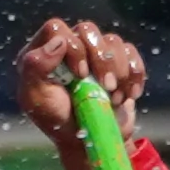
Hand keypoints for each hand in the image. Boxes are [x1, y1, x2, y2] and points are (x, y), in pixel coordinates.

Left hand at [14, 17, 149, 145]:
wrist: (89, 141)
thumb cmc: (56, 121)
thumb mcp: (35, 98)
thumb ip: (34, 67)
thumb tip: (58, 41)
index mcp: (43, 53)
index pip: (57, 29)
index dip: (72, 47)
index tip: (79, 75)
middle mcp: (69, 48)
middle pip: (88, 30)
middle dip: (101, 59)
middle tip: (105, 86)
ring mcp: (94, 54)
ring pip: (113, 41)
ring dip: (119, 71)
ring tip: (115, 97)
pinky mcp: (118, 63)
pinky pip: (131, 53)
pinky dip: (135, 74)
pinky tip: (129, 95)